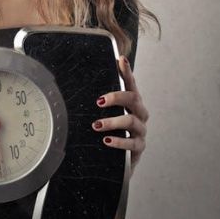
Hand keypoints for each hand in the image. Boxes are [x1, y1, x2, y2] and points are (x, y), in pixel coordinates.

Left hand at [92, 55, 148, 173]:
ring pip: (131, 121)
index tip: (121, 59)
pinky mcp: (139, 148)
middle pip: (133, 98)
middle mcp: (139, 113)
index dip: (127, 71)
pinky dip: (119, 141)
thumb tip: (78, 78)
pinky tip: (106, 141)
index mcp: (131, 102)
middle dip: (116, 97)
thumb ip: (100, 99)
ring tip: (96, 125)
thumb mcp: (104, 113)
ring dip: (112, 122)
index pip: (130, 83)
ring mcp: (141, 130)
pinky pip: (132, 144)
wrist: (119, 159)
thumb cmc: (110, 129)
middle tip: (99, 101)